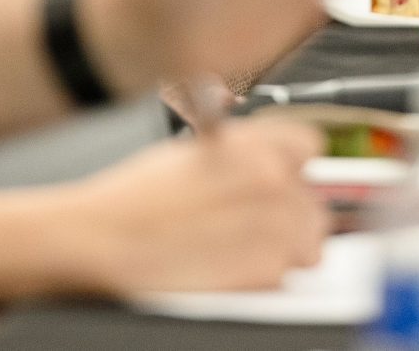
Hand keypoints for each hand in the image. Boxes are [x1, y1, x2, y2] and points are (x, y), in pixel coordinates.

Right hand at [52, 123, 326, 294]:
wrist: (106, 241)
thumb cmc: (136, 195)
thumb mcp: (192, 150)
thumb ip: (242, 150)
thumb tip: (272, 158)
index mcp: (253, 143)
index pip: (308, 144)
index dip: (291, 162)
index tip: (281, 175)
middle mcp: (272, 181)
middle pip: (312, 198)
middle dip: (287, 210)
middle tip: (250, 220)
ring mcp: (275, 228)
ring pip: (310, 240)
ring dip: (286, 244)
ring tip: (240, 246)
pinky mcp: (268, 273)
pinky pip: (287, 274)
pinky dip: (265, 273)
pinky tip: (227, 264)